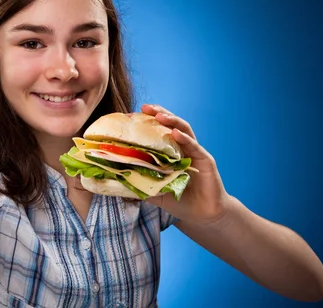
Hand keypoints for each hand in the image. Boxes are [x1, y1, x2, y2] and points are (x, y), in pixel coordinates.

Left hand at [141, 104, 229, 223]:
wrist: (202, 214)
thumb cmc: (179, 201)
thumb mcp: (155, 191)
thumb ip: (140, 184)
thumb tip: (116, 181)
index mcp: (171, 152)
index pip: (159, 131)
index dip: (148, 121)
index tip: (133, 114)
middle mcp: (183, 148)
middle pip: (171, 124)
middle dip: (159, 113)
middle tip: (145, 107)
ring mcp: (195, 152)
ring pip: (184, 130)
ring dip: (171, 120)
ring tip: (159, 115)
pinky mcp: (206, 160)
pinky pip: (195, 146)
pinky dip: (185, 139)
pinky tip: (176, 133)